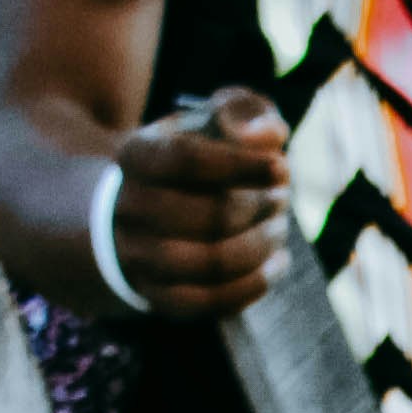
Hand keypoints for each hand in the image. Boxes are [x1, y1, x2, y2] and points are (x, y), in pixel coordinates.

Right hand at [106, 89, 292, 317]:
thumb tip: (269, 136)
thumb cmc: (192, 163)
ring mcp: (140, 257)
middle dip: (259, 209)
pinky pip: (210, 302)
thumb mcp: (209, 122)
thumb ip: (244, 109)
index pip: (187, 159)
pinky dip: (253, 285)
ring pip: (210, 263)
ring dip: (260, 247)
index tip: (281, 167)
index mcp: (137, 156)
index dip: (241, 165)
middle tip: (281, 200)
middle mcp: (130, 208)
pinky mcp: (160, 296)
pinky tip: (274, 264)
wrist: (137, 213)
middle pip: (208, 216)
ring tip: (278, 230)